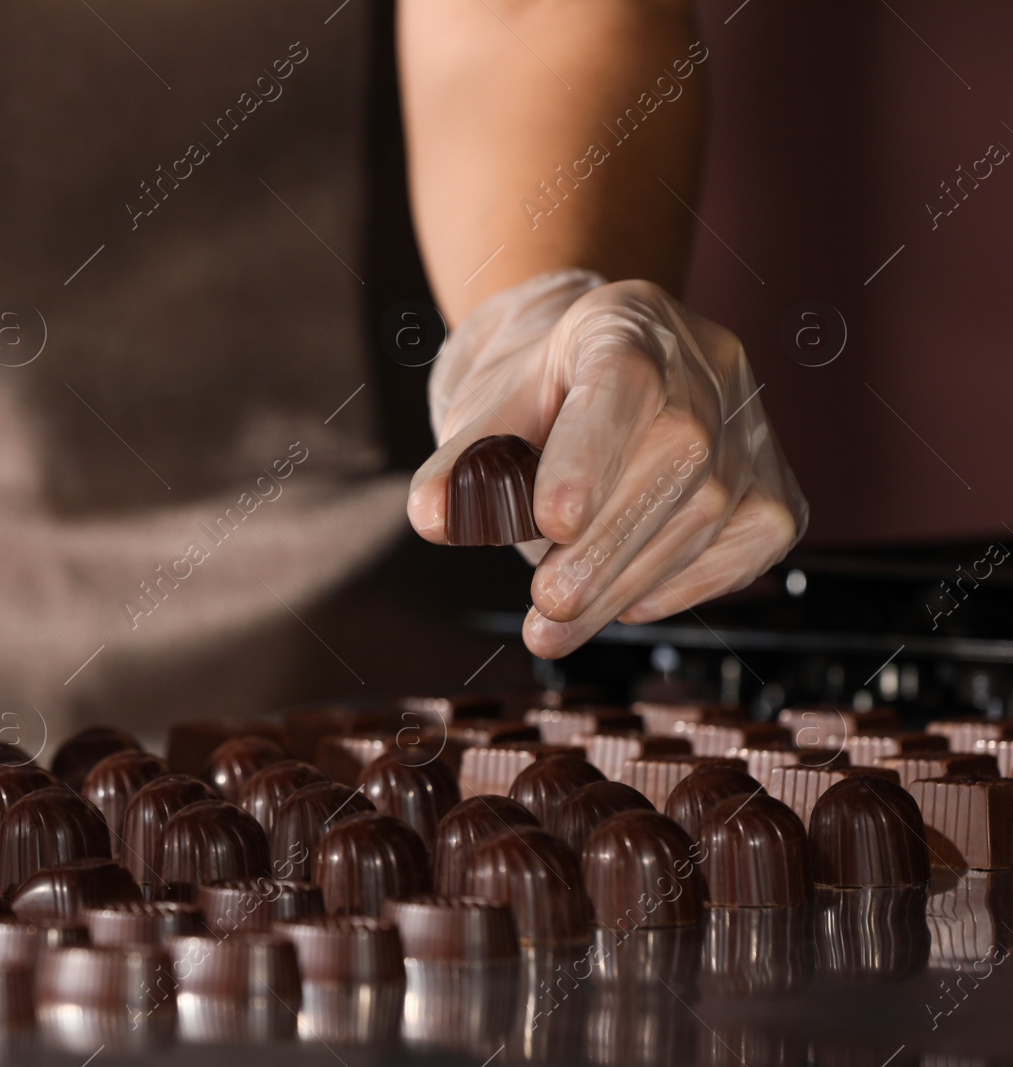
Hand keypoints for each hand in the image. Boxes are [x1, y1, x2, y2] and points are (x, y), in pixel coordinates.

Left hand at [408, 270, 807, 657]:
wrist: (612, 378)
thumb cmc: (544, 395)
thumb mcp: (490, 408)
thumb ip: (461, 461)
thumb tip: (434, 517)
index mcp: (625, 322)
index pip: (622, 382)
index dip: (591, 453)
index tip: (552, 521)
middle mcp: (707, 366)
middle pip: (674, 458)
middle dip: (605, 547)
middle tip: (547, 606)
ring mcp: (752, 427)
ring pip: (706, 513)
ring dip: (627, 583)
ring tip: (555, 624)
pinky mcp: (777, 489)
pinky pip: (744, 548)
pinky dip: (682, 586)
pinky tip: (626, 600)